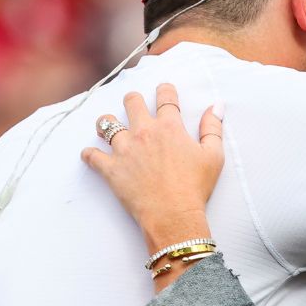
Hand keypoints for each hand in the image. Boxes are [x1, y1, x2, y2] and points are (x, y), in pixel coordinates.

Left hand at [81, 83, 223, 248]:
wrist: (173, 216)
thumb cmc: (195, 188)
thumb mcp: (213, 156)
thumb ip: (213, 128)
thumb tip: (216, 105)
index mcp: (169, 127)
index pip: (166, 97)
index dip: (165, 89)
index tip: (163, 89)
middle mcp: (144, 132)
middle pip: (131, 102)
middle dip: (132, 100)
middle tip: (133, 105)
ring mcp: (124, 149)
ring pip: (106, 124)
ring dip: (106, 123)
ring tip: (106, 127)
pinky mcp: (111, 169)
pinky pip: (92, 156)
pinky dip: (89, 155)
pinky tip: (90, 155)